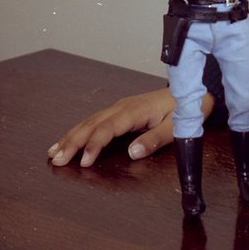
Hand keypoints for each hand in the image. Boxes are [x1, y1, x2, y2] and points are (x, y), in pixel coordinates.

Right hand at [47, 89, 215, 166]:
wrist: (195, 87)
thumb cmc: (187, 108)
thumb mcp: (178, 126)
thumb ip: (155, 139)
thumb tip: (133, 152)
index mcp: (135, 110)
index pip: (109, 128)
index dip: (94, 145)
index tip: (84, 162)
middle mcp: (123, 106)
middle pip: (92, 124)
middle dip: (72, 142)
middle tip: (56, 160)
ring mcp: (120, 106)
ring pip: (90, 121)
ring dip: (71, 136)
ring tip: (53, 152)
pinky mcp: (121, 109)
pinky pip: (95, 120)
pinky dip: (79, 130)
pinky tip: (69, 139)